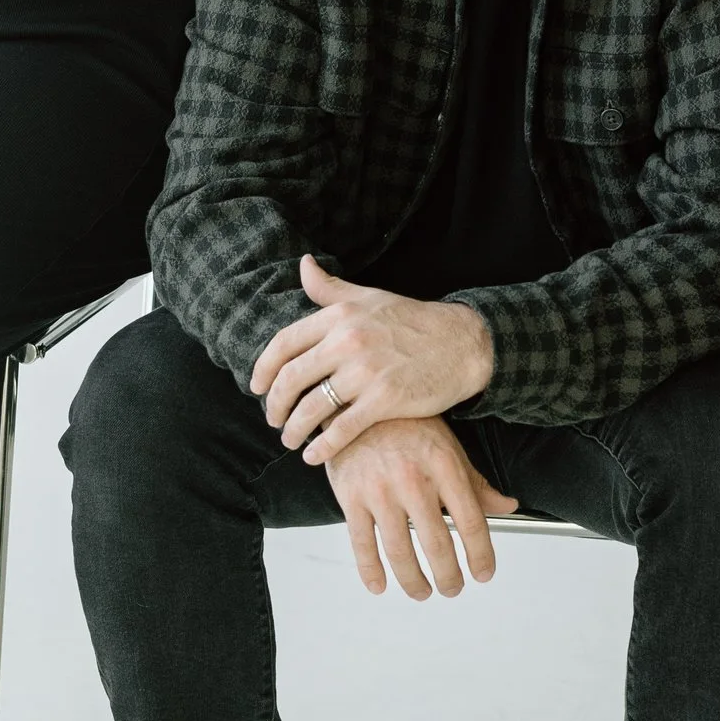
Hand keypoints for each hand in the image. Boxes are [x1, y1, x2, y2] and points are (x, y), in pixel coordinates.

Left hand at [252, 254, 495, 459]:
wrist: (462, 343)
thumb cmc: (412, 321)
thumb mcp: (369, 297)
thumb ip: (330, 289)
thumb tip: (303, 264)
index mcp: (339, 316)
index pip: (284, 343)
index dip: (264, 369)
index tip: (257, 388)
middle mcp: (347, 341)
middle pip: (292, 379)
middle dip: (275, 405)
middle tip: (273, 420)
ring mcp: (365, 372)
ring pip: (312, 408)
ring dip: (294, 430)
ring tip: (291, 441)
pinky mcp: (385, 400)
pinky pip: (342, 429)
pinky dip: (323, 447)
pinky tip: (314, 456)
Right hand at [325, 417, 518, 598]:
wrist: (357, 402)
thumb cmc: (406, 424)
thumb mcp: (447, 447)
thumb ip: (476, 482)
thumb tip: (508, 506)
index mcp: (443, 466)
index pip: (471, 521)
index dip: (481, 554)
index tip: (483, 574)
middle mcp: (413, 480)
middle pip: (437, 543)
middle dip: (448, 576)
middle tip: (452, 588)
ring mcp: (379, 490)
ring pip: (399, 551)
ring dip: (413, 581)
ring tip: (422, 592)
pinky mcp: (350, 496)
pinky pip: (361, 543)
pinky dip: (371, 571)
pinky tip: (380, 584)